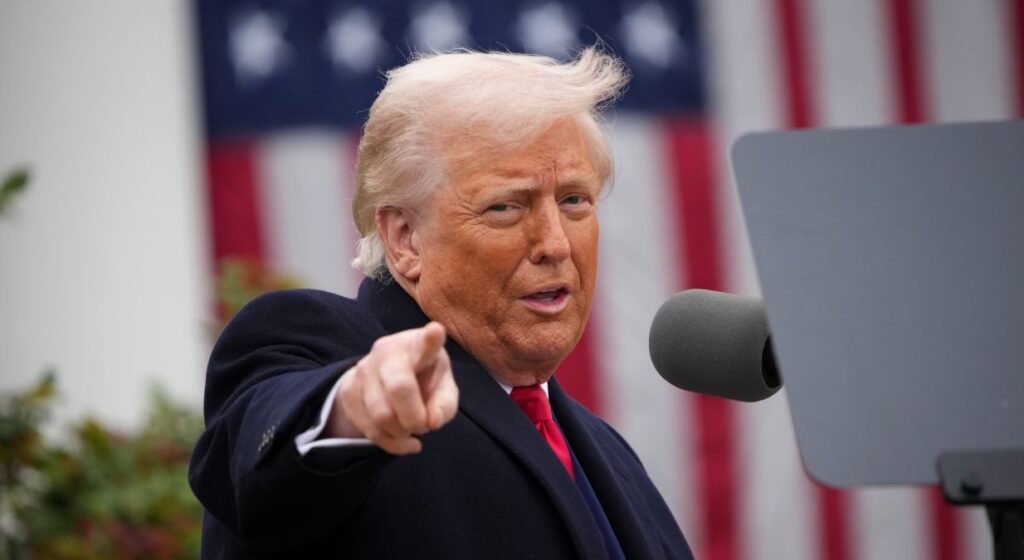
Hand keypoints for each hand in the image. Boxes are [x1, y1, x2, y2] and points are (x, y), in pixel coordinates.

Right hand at [325, 321, 458, 453]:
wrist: (388, 379)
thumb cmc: (424, 381)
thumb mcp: (444, 389)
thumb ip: (444, 405)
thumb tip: (432, 422)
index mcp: (418, 345)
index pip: (425, 341)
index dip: (431, 338)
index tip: (436, 332)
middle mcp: (387, 350)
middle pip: (399, 389)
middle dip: (414, 418)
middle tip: (423, 425)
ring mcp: (363, 369)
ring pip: (381, 415)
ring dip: (401, 432)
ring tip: (411, 427)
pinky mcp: (347, 390)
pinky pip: (369, 429)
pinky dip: (390, 442)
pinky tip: (401, 438)